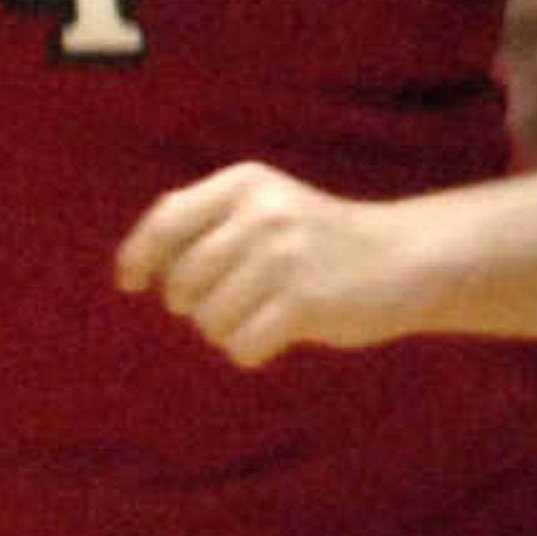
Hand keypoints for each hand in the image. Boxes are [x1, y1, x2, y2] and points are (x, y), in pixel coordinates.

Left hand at [115, 163, 424, 369]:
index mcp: (245, 184)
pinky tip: (283, 333)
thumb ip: (204, 218)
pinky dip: (253, 351)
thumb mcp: (266, 204)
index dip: (137, 258)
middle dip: (196, 304)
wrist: (405, 258)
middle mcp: (262, 215)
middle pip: (181, 285)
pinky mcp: (304, 302)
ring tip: (268, 312)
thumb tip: (134, 261)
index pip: (165, 223)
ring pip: (208, 322)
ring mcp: (284, 258)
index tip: (131, 283)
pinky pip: (241, 347)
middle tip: (237, 298)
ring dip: (229, 330)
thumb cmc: (320, 238)